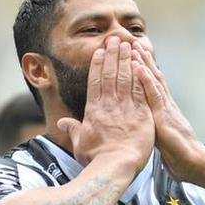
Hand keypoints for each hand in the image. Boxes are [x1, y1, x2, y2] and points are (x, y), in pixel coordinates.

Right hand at [56, 36, 153, 170]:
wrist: (116, 165)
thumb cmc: (96, 157)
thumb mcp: (79, 143)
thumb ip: (72, 129)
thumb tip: (62, 123)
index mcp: (94, 110)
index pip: (96, 82)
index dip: (98, 65)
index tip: (100, 51)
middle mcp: (110, 104)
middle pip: (111, 74)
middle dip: (112, 55)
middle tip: (115, 39)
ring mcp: (126, 107)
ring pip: (126, 77)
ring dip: (126, 59)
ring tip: (127, 44)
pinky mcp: (142, 113)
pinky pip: (140, 89)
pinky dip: (140, 74)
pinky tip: (141, 62)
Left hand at [134, 45, 204, 180]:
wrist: (193, 164)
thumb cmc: (179, 157)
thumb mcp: (162, 140)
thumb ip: (154, 130)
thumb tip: (144, 128)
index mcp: (163, 111)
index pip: (151, 86)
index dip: (143, 70)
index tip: (133, 55)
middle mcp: (165, 105)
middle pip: (152, 77)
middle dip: (142, 60)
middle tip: (131, 42)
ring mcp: (165, 108)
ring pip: (152, 80)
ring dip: (142, 63)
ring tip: (133, 47)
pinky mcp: (164, 116)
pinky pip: (153, 94)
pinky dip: (145, 79)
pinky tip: (137, 67)